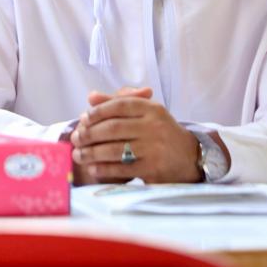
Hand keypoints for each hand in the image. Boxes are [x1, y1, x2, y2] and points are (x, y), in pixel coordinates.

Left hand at [70, 90, 200, 184]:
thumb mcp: (145, 113)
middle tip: (75, 138)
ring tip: (78, 155)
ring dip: (91, 153)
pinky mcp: (153, 169)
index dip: (98, 111)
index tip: (83, 117)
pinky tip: (93, 168)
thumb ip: (118, 103)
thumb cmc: (161, 132)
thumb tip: (91, 97)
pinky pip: (122, 168)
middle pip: (113, 128)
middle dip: (89, 134)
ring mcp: (155, 148)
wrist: (191, 157)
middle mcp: (155, 126)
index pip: (119, 105)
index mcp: (152, 109)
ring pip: (115, 149)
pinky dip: (104, 168)